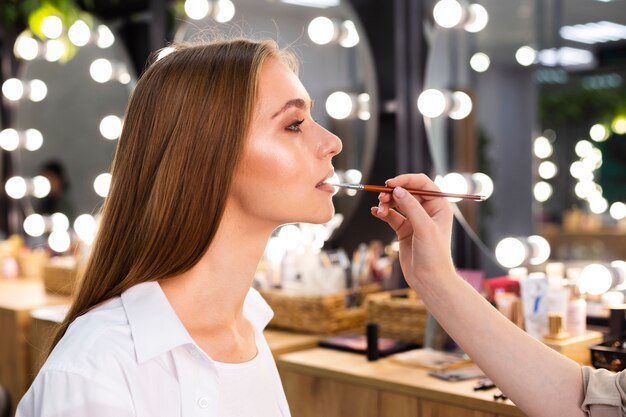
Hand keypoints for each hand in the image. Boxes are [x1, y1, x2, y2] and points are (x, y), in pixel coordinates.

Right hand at [370, 174, 455, 288]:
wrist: (429, 280)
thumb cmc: (434, 254)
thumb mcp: (424, 228)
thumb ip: (411, 207)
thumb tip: (397, 190)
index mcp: (439, 206)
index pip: (422, 183)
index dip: (406, 180)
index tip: (390, 183)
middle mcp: (428, 210)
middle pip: (407, 192)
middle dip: (393, 192)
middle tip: (381, 197)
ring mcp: (415, 220)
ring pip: (397, 203)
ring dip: (386, 203)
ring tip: (379, 208)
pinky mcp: (404, 230)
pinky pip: (391, 216)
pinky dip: (383, 213)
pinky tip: (375, 212)